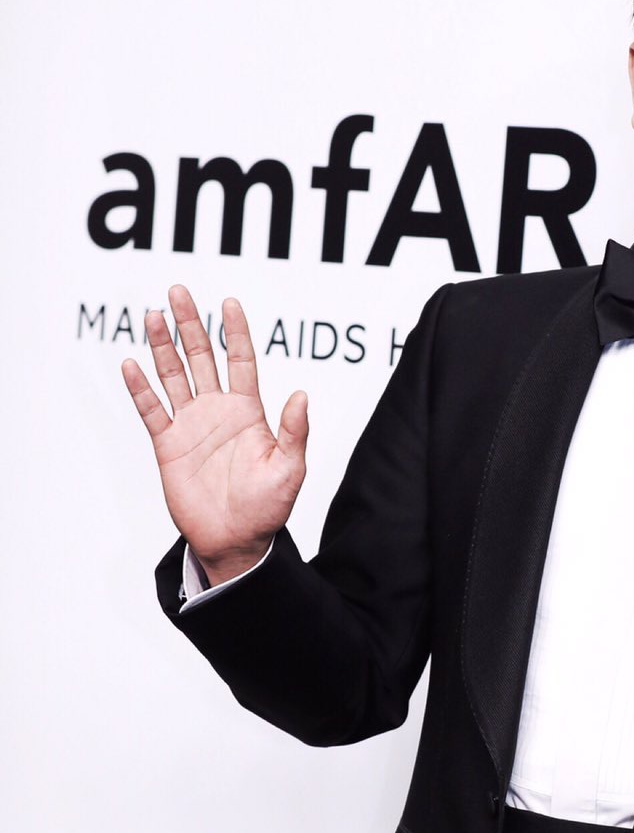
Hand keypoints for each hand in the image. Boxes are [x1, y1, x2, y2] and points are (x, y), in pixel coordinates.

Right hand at [122, 285, 307, 581]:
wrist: (236, 541)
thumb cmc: (268, 508)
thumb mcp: (290, 469)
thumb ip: (294, 431)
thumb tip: (302, 394)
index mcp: (249, 412)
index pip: (241, 360)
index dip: (236, 331)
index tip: (230, 302)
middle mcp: (218, 411)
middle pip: (202, 357)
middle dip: (191, 324)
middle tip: (178, 292)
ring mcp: (191, 425)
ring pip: (174, 375)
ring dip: (163, 347)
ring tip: (154, 315)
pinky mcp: (168, 445)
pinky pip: (151, 410)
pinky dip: (140, 388)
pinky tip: (131, 364)